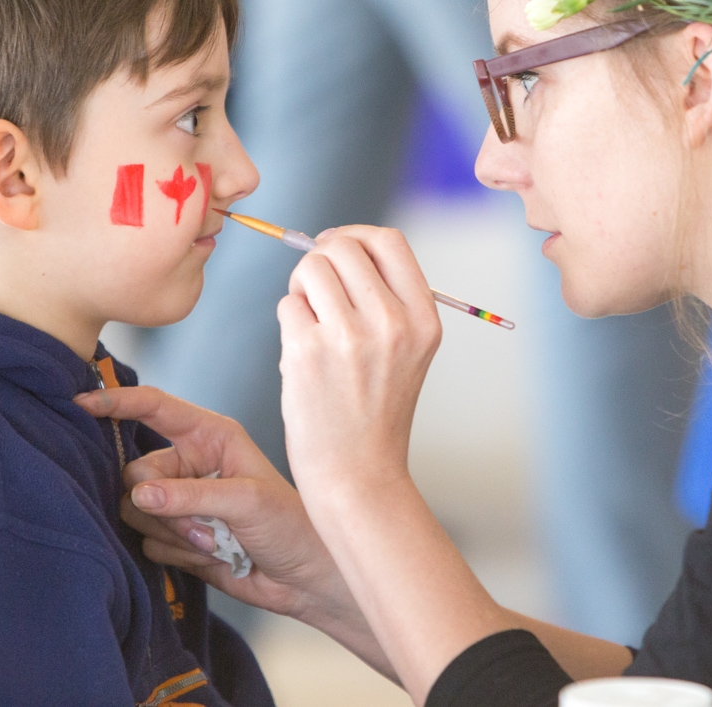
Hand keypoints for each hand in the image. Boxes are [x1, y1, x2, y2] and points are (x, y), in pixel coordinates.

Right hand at [72, 386, 352, 625]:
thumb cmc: (291, 526)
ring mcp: (179, 500)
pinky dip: (177, 555)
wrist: (304, 579)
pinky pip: (147, 543)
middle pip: (134, 473)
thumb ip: (191, 495)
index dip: (117, 403)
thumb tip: (139, 494)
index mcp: (209, 435)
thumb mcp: (247, 502)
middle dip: (161, 505)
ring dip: (173, 533)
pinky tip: (213, 556)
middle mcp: (189, 462)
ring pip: (135, 511)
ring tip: (216, 542)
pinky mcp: (175, 536)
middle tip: (205, 526)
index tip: (80, 404)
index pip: (154, 408)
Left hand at [277, 225, 441, 496]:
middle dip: (320, 259)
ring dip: (302, 288)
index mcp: (423, 318)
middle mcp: (392, 322)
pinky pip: (288, 305)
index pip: (389, 241)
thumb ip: (384, 298)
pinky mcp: (307, 352)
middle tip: (315, 291)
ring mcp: (349, 336)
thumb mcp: (406, 351)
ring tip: (310, 323)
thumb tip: (335, 245)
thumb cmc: (374, 411)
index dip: (355, 235)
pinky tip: (302, 353)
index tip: (336, 248)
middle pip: (343, 247)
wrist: (358, 475)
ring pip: (310, 270)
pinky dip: (289, 321)